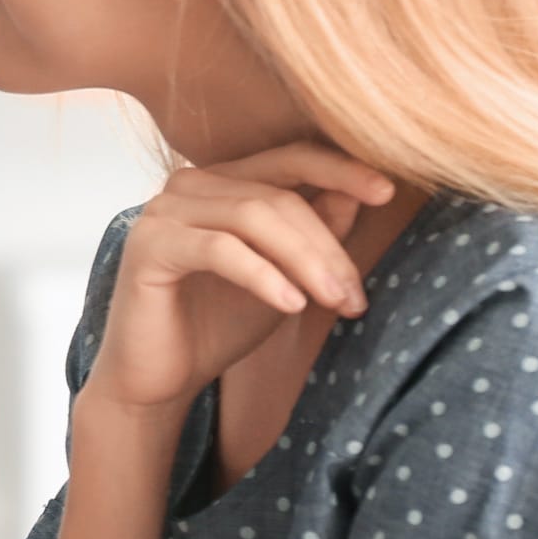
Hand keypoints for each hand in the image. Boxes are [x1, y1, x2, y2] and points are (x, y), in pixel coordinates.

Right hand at [84, 143, 393, 415]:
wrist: (157, 380)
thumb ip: (314, 234)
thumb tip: (358, 192)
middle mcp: (188, 184)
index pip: (289, 158)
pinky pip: (221, 249)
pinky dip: (264, 276)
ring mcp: (163, 211)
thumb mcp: (284, 278)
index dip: (341, 169)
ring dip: (305, 261)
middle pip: (278, 195)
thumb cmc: (216, 326)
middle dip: (326, 246)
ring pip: (253, 216)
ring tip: (334, 302)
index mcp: (221, 181)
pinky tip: (292, 305)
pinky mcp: (149, 246)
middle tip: (355, 296)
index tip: (388, 192)